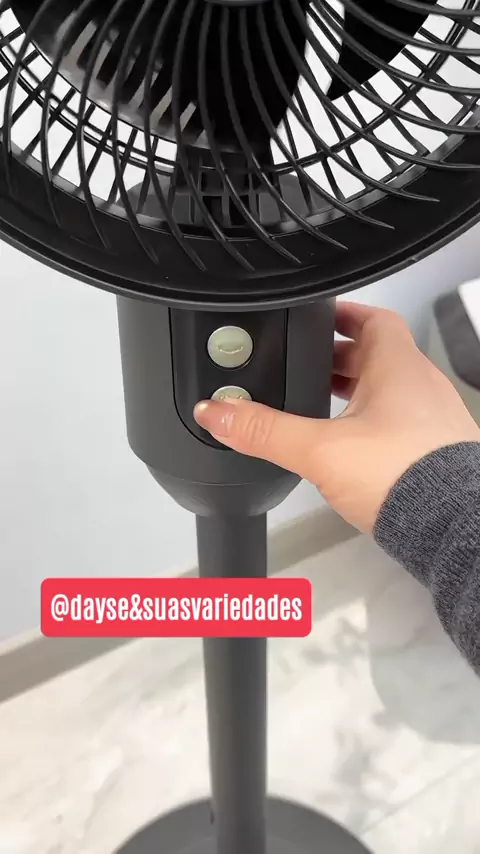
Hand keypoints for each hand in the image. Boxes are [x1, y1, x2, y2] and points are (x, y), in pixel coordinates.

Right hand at [194, 302, 479, 532]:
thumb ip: (265, 431)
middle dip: (336, 360)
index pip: (372, 319)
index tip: (313, 317)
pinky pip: (399, 426)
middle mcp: (420, 387)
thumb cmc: (405, 474)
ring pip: (388, 393)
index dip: (341, 315)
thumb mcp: (319, 450)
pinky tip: (349, 450)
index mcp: (397, 367)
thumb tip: (217, 412)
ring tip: (317, 410)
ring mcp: (432, 421)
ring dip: (354, 396)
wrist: (453, 526)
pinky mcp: (434, 453)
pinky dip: (372, 428)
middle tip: (302, 367)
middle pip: (375, 357)